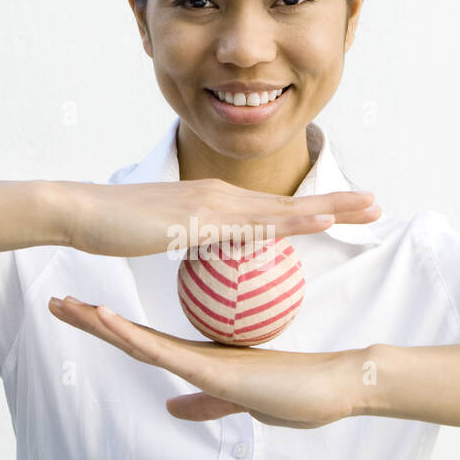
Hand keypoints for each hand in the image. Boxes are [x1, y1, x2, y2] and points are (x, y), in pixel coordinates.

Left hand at [47, 296, 371, 428]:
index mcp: (198, 358)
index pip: (142, 341)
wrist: (336, 386)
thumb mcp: (235, 404)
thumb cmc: (296, 395)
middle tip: (55, 301)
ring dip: (98, 322)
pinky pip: (163, 351)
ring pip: (138, 338)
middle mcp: (194, 352)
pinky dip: (129, 335)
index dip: (109, 327)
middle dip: (90, 319)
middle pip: (131, 333)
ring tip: (64, 305)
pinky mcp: (214, 369)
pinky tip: (105, 319)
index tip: (79, 312)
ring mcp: (202, 358)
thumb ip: (203, 405)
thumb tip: (170, 409)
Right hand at [60, 178, 379, 257]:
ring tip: (367, 209)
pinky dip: (290, 221)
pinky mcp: (198, 218)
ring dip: (327, 206)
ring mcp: (211, 204)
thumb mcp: (163, 240)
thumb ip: (190, 248)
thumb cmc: (115, 228)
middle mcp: (220, 196)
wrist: (80, 211)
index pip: (273, 208)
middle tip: (379, 205)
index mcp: (214, 202)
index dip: (313, 208)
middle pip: (289, 201)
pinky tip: (318, 222)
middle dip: (338, 201)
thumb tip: (207, 264)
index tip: (349, 212)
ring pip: (280, 208)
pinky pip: (253, 224)